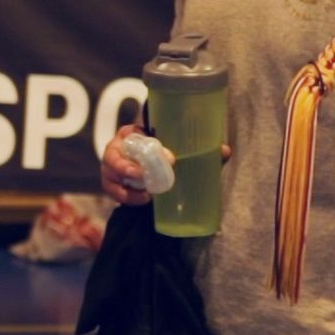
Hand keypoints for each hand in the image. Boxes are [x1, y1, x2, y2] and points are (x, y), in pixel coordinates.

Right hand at [100, 122, 230, 205]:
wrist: (155, 175)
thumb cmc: (167, 157)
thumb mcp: (182, 152)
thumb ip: (202, 150)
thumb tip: (225, 150)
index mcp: (133, 133)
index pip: (132, 133)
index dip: (144, 143)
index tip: (171, 158)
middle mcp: (117, 148)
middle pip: (112, 154)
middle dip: (126, 167)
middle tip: (143, 176)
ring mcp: (111, 167)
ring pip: (109, 173)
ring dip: (125, 186)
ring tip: (146, 196)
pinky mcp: (111, 184)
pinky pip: (112, 190)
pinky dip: (126, 197)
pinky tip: (142, 201)